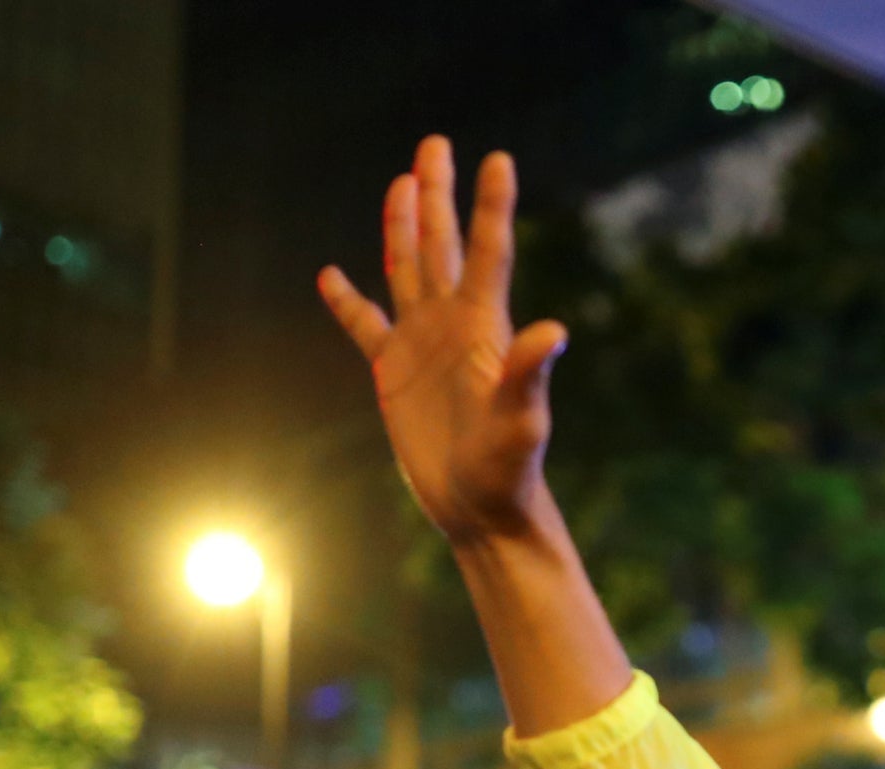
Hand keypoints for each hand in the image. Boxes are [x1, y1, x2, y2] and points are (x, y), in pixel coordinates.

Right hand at [318, 137, 566, 544]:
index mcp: (482, 328)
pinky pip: (366, 326)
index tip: (496, 157)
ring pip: (406, 270)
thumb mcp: (522, 422)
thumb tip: (554, 330)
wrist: (482, 509)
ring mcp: (421, 345)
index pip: (488, 251)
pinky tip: (331, 275)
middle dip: (438, 194)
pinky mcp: (394, 374)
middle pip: (441, 245)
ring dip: (402, 227)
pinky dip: (348, 302)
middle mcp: (452, 325)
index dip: (489, 204)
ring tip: (402, 181)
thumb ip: (530, 375)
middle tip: (436, 143)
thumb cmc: (509, 470)